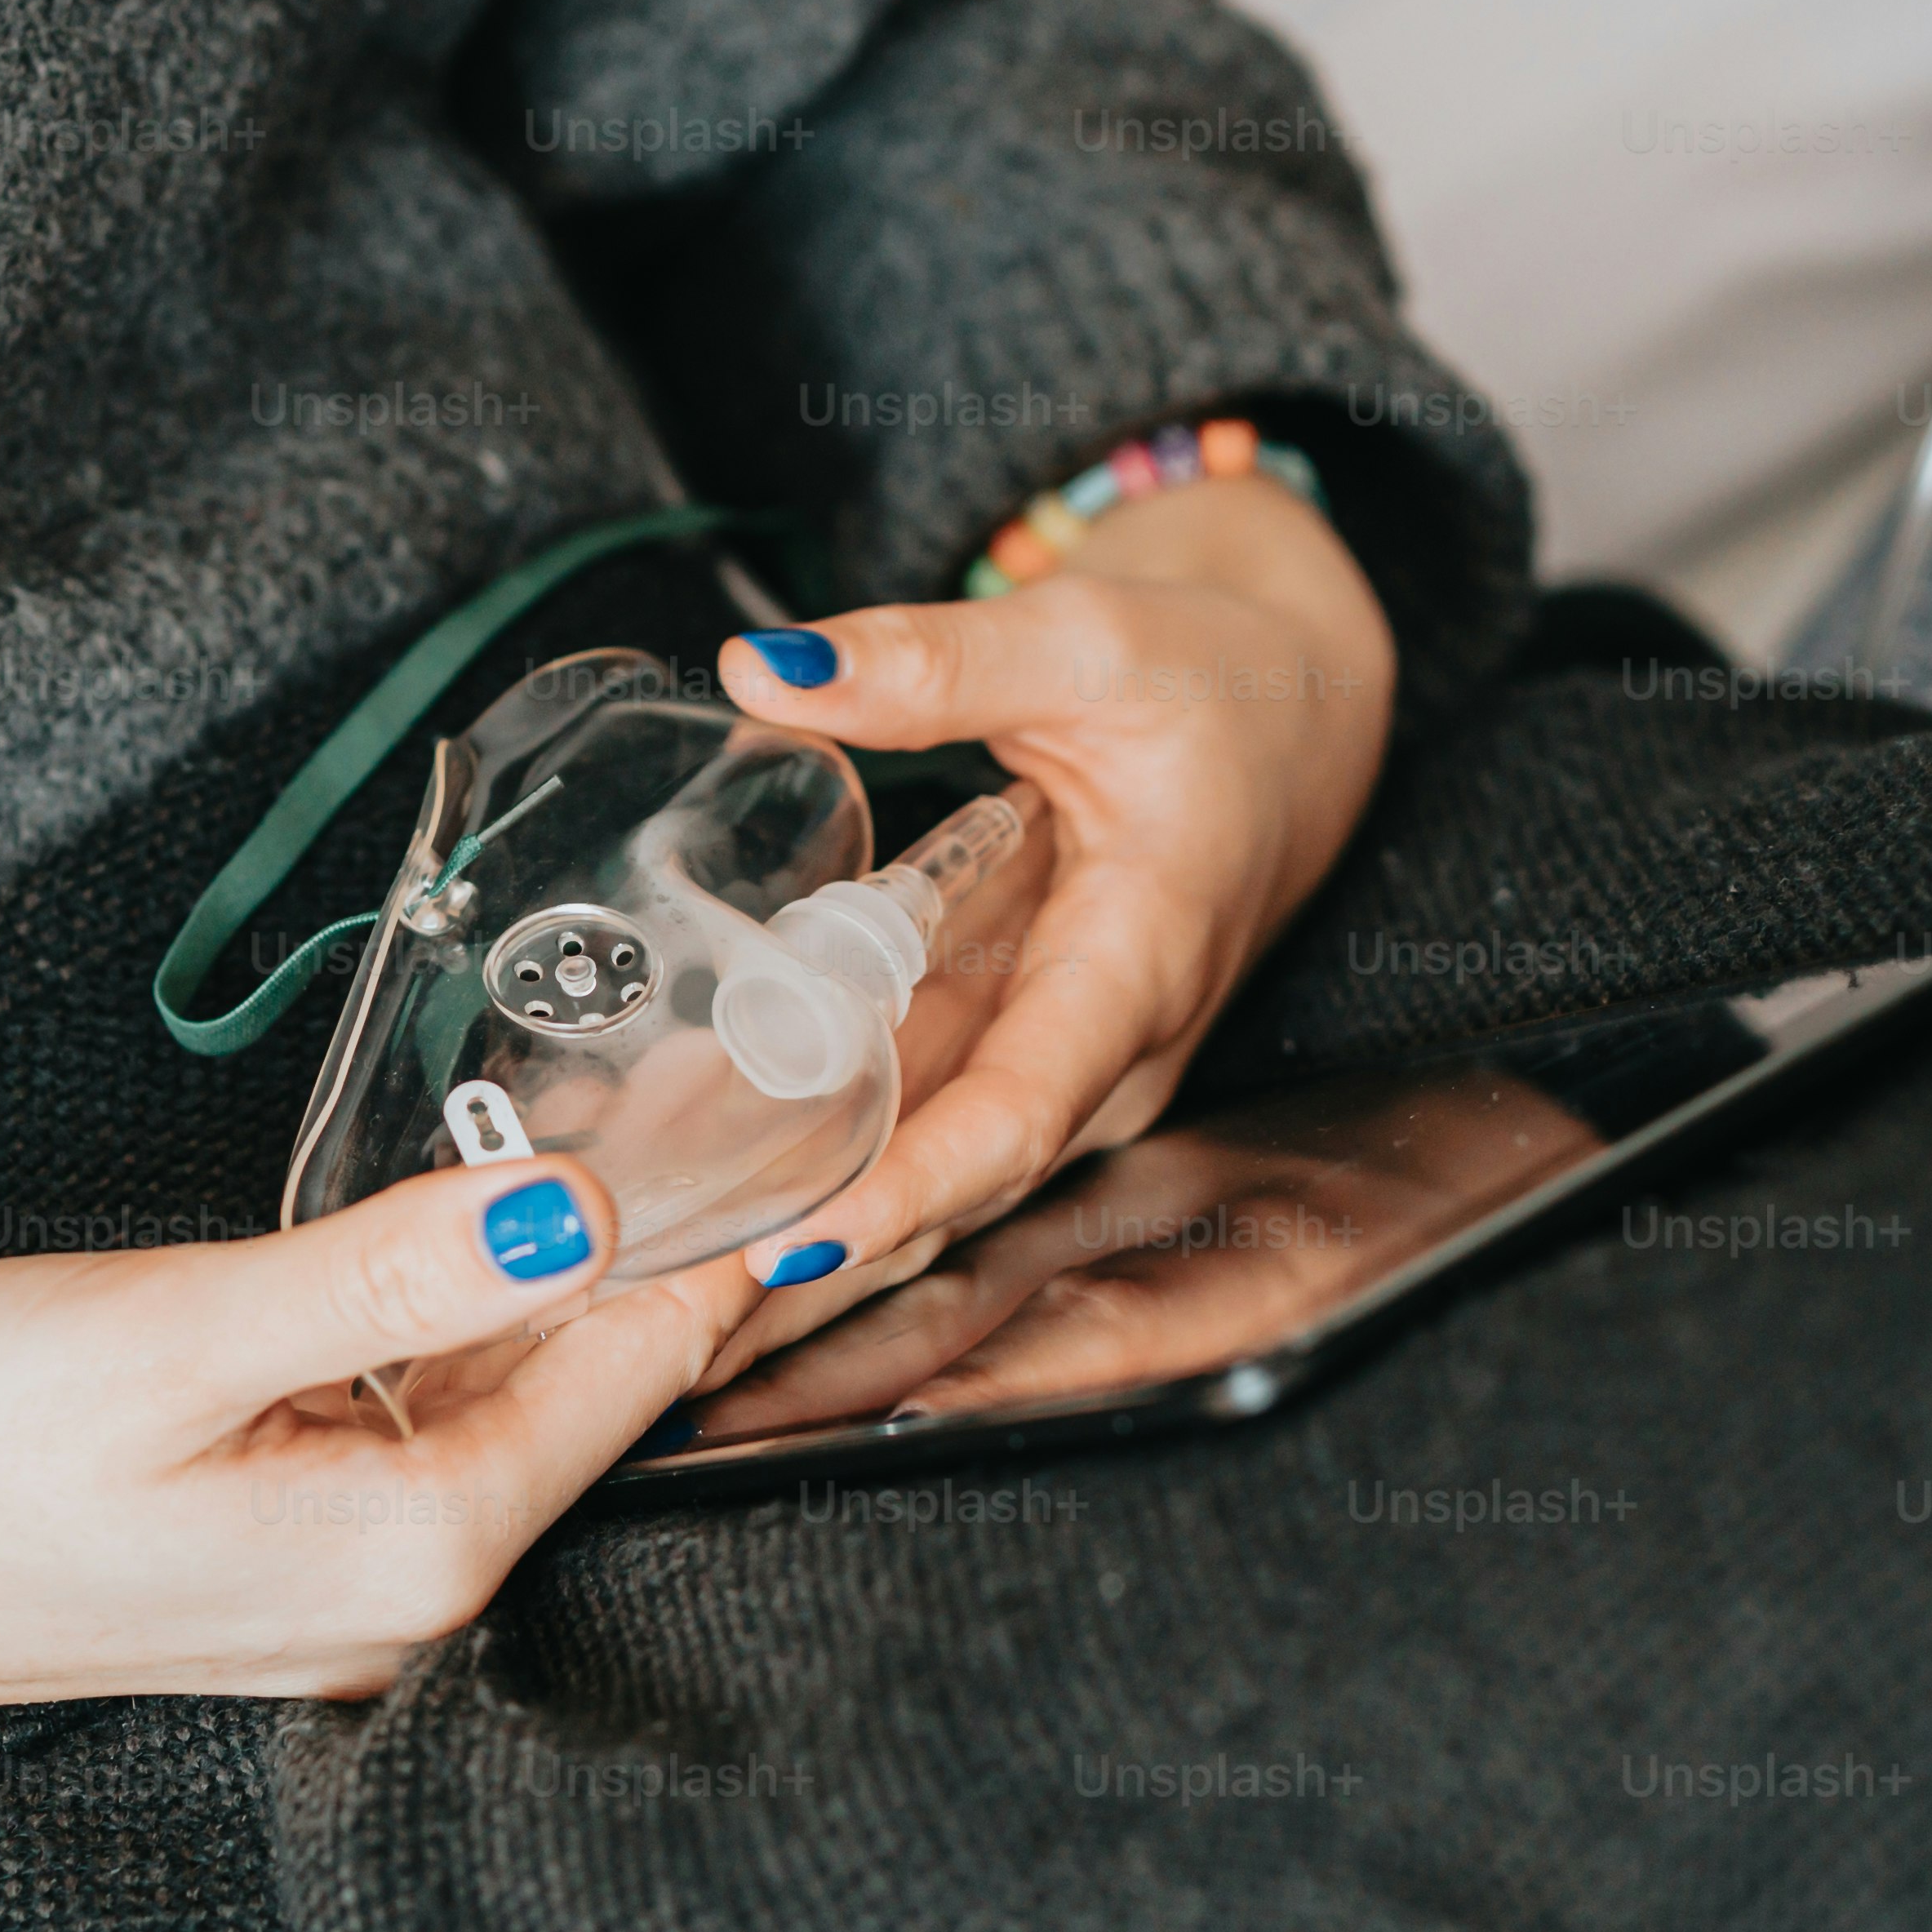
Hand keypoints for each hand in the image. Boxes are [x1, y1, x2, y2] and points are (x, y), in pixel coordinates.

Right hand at [0, 1155, 735, 1705]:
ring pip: (514, 1414)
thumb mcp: (173, 1335)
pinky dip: (476, 1332)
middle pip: (590, 1402)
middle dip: (661, 1256)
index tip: (797, 1107)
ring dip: (568, 1287)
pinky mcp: (282, 1559)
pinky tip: (484, 1235)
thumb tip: (580, 1209)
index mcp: (411, 1550)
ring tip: (644, 1125)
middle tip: (735, 1084)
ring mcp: (345, 1593)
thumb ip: (387, 1275)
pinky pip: (433, 1434)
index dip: (715, 1236)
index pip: (630, 1377)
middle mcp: (405, 1601)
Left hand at [692, 469, 1391, 1383]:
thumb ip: (929, 662)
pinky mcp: (1025, 1056)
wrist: (1296, 717)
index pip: (1017, 1114)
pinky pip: (913, 1125)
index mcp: (1138, 965)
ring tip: (635, 1264)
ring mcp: (1065, 1067)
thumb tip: (770, 666)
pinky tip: (682, 1168)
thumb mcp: (1084, 641)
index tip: (788, 1245)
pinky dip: (806, 1155)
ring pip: (921, 1173)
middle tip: (649, 1290)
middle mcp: (1107, 1052)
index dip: (905, 1190)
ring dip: (788, 1217)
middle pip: (949, 1184)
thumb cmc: (1217, 682)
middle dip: (806, 1253)